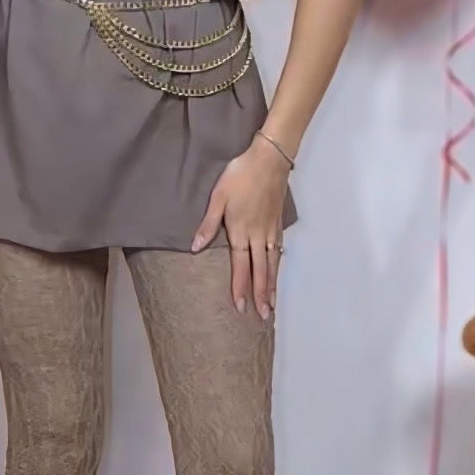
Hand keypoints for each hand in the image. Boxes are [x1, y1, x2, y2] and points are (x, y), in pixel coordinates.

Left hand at [192, 136, 289, 316]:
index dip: (240, 287)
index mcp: (241, 231)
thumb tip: (195, 247)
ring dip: (272, 284)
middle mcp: (258, 235)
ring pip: (273, 263)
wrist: (269, 159)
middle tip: (262, 315)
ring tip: (272, 303)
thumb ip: (208, 224)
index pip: (240, 266)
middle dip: (261, 294)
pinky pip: (279, 251)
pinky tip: (277, 272)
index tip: (240, 306)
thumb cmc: (240, 175)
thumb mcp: (218, 197)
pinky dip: (278, 266)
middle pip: (261, 270)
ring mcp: (271, 230)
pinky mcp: (278, 223)